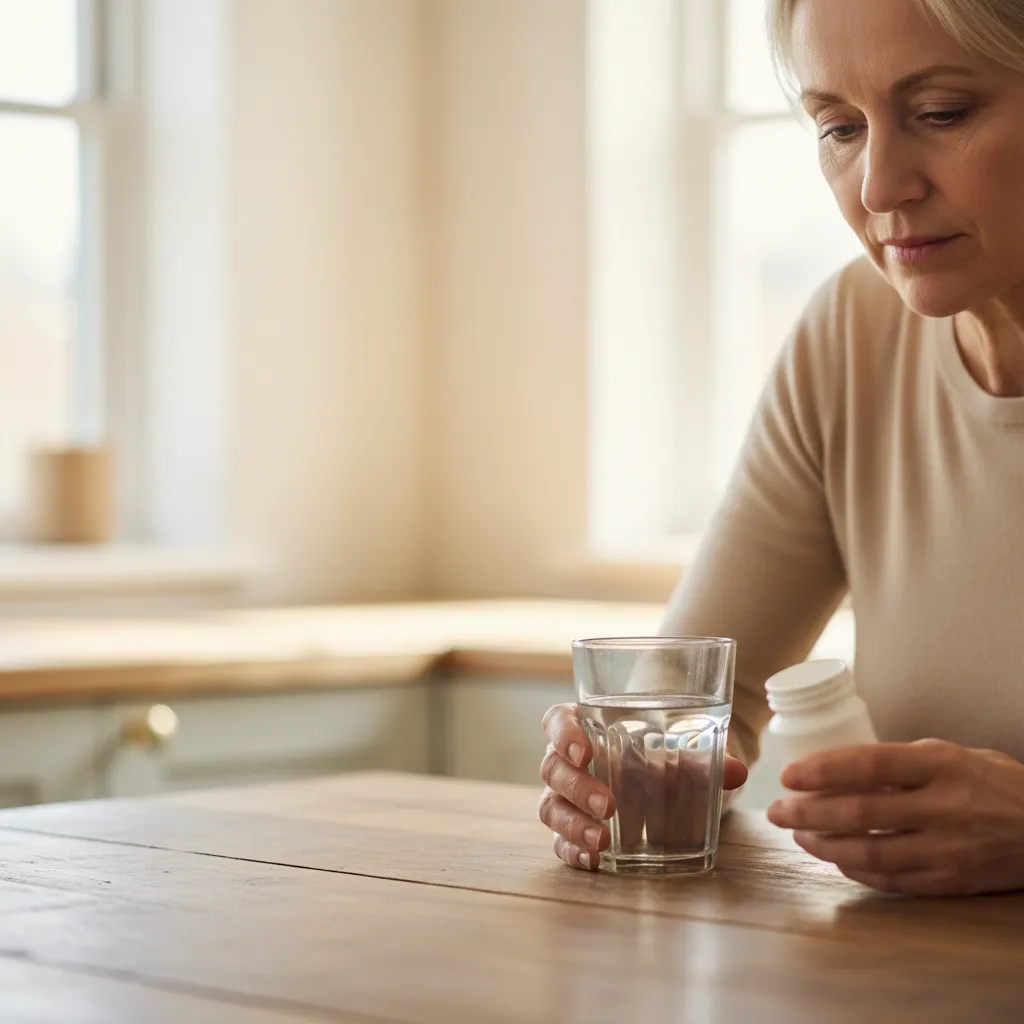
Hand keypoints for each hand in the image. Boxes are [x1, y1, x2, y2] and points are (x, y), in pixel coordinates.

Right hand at [538, 703, 748, 870]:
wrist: (672, 784)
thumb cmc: (668, 756)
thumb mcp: (687, 753)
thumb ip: (709, 759)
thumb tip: (737, 771)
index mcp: (587, 727)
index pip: (558, 721)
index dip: (563, 733)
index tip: (583, 750)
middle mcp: (570, 761)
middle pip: (553, 767)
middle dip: (577, 787)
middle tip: (610, 805)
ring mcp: (568, 798)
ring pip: (550, 806)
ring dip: (572, 824)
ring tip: (602, 842)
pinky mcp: (573, 831)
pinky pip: (559, 841)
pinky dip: (572, 851)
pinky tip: (592, 860)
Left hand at [767, 739, 1023, 894]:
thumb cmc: (992, 783)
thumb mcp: (950, 755)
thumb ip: (899, 762)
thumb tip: (836, 768)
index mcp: (941, 764)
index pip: (867, 764)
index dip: (821, 770)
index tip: (789, 774)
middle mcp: (944, 807)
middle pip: (858, 812)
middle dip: (806, 812)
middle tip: (776, 811)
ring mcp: (947, 849)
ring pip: (867, 852)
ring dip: (822, 845)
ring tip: (797, 834)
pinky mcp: (950, 882)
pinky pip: (889, 880)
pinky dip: (854, 869)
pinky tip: (834, 857)